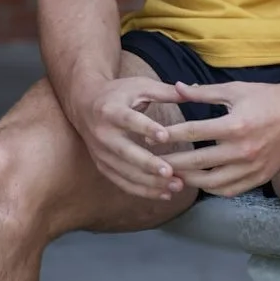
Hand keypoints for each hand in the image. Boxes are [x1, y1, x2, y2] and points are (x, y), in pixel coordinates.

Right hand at [74, 74, 193, 201]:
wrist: (83, 104)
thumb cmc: (119, 93)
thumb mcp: (140, 86)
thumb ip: (166, 92)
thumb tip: (196, 90)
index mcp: (111, 110)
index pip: (129, 120)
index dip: (146, 128)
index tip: (165, 137)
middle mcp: (103, 133)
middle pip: (125, 152)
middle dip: (147, 164)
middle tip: (170, 172)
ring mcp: (100, 152)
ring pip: (125, 171)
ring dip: (150, 181)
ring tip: (176, 185)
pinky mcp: (102, 165)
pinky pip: (122, 182)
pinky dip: (142, 190)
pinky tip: (165, 194)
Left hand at [155, 79, 279, 196]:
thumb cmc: (268, 97)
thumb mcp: (235, 90)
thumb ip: (203, 92)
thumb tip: (176, 88)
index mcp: (235, 125)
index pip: (192, 133)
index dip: (169, 136)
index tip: (153, 138)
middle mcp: (243, 150)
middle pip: (197, 162)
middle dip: (171, 162)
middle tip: (153, 162)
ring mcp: (252, 166)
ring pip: (211, 182)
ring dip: (188, 180)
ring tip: (173, 174)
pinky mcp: (261, 177)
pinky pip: (230, 190)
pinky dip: (211, 188)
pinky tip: (200, 182)